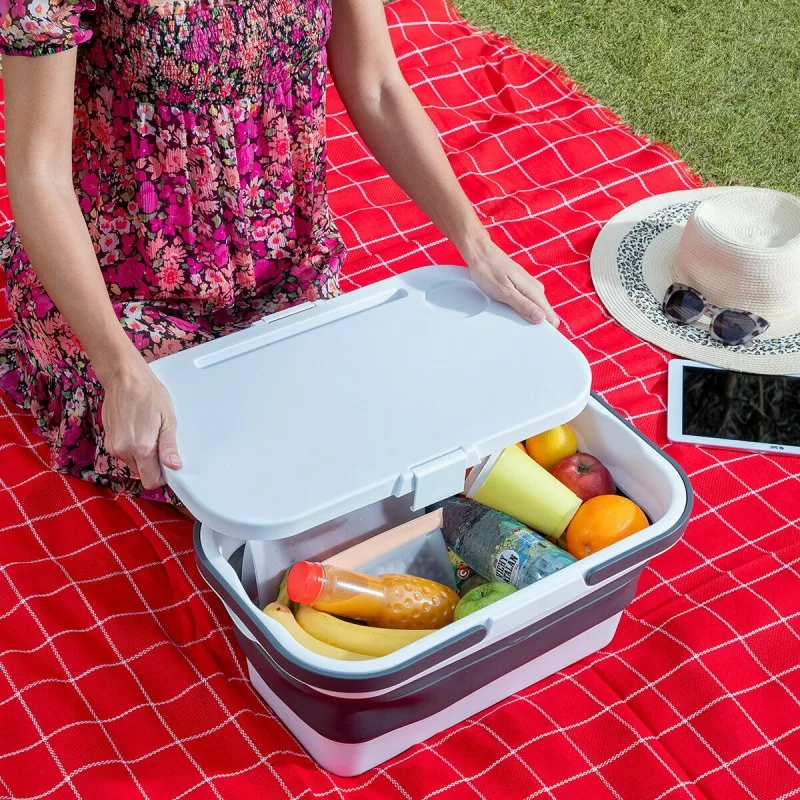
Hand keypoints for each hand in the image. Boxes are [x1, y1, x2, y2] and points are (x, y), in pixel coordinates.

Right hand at [100, 354, 181, 489]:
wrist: (124, 378)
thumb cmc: (148, 394)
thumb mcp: (168, 419)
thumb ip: (169, 446)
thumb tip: (174, 466)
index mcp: (141, 448)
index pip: (151, 481)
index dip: (162, 475)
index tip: (168, 464)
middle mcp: (123, 450)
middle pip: (142, 473)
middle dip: (152, 464)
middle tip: (159, 442)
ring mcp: (113, 446)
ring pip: (133, 464)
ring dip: (142, 455)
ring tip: (148, 432)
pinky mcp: (108, 441)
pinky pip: (124, 454)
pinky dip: (132, 448)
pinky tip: (137, 430)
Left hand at [466, 240, 559, 326]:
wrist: (480, 253)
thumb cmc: (488, 270)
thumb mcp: (504, 292)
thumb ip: (523, 305)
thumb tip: (540, 318)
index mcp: (534, 291)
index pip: (551, 317)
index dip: (545, 330)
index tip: (535, 339)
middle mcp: (535, 289)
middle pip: (543, 316)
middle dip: (532, 324)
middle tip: (514, 327)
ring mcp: (529, 287)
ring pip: (534, 310)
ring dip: (523, 317)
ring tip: (508, 316)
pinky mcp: (522, 287)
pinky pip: (526, 303)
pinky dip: (518, 309)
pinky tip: (507, 309)